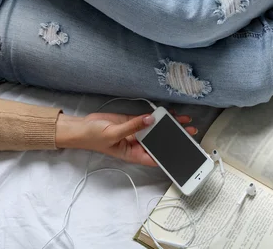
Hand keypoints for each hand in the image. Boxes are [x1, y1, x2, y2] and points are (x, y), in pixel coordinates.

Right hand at [55, 110, 196, 165]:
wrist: (81, 126)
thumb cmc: (92, 137)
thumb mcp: (112, 133)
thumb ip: (133, 126)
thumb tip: (151, 119)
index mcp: (133, 154)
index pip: (155, 158)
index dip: (169, 156)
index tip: (184, 153)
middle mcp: (137, 145)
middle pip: (160, 142)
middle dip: (174, 138)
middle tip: (190, 133)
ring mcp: (137, 132)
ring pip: (158, 130)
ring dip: (170, 126)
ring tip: (186, 122)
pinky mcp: (134, 121)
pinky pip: (150, 119)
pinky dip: (160, 116)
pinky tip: (171, 113)